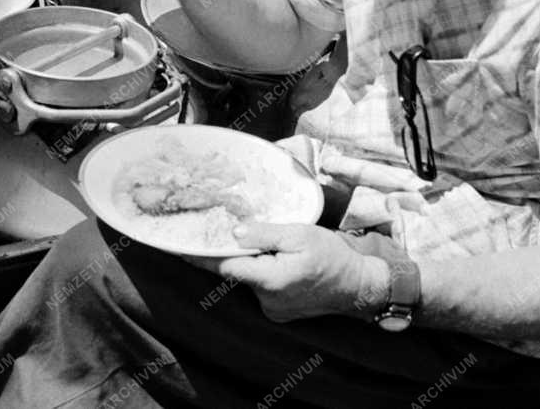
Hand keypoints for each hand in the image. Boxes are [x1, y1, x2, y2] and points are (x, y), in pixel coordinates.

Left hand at [186, 223, 388, 322]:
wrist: (360, 286)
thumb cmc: (332, 256)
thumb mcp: (299, 234)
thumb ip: (264, 234)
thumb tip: (234, 232)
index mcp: (269, 279)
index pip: (224, 267)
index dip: (201, 255)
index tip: (178, 246)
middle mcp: (267, 299)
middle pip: (236, 271)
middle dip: (231, 252)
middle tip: (223, 228)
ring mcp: (273, 309)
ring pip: (250, 279)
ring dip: (251, 262)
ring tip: (267, 243)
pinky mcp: (281, 311)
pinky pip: (262, 288)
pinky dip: (262, 272)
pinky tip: (276, 258)